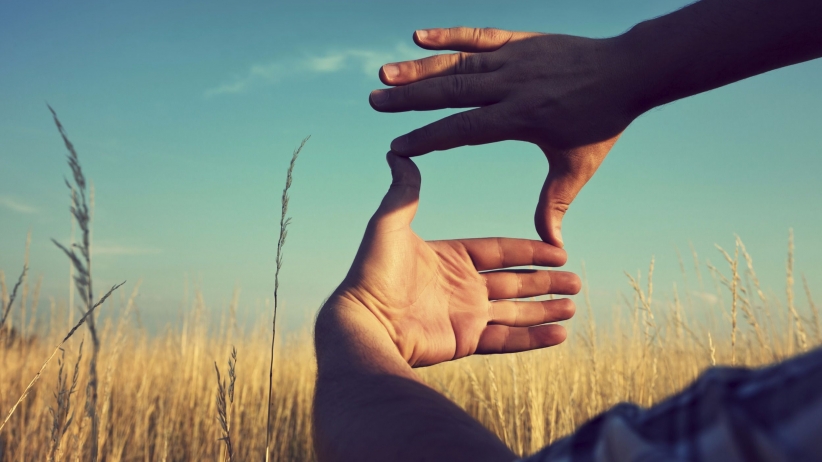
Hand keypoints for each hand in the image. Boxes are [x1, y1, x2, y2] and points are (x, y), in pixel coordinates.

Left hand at [328, 153, 580, 367]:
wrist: (365, 323)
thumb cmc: (373, 273)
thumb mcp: (389, 224)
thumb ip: (403, 192)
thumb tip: (398, 153)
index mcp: (450, 258)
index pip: (499, 251)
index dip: (529, 250)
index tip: (558, 249)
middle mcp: (460, 287)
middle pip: (514, 281)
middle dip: (545, 281)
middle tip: (576, 280)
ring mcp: (464, 316)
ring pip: (515, 311)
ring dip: (545, 309)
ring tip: (574, 306)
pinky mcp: (465, 342)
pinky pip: (507, 339)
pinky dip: (533, 338)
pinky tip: (560, 335)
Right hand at [369, 27, 639, 246]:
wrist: (630, 72)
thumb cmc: (601, 124)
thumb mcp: (577, 167)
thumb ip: (556, 204)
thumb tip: (552, 246)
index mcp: (520, 117)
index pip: (463, 129)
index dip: (428, 139)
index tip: (397, 147)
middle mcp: (510, 85)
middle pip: (450, 92)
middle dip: (409, 99)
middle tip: (374, 102)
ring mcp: (513, 59)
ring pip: (458, 62)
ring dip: (419, 68)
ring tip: (384, 73)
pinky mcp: (520, 40)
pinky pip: (479, 35)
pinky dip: (449, 34)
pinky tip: (419, 36)